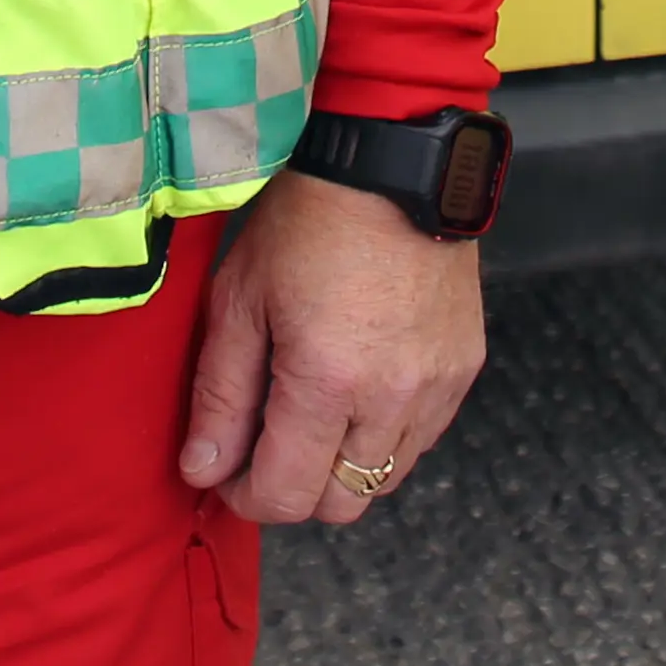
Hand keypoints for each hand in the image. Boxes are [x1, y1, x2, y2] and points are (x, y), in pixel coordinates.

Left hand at [175, 170, 484, 526]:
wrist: (390, 160)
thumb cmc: (307, 218)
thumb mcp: (239, 298)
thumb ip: (219, 394)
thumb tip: (203, 470)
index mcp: (327, 380)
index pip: (287, 496)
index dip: (246, 497)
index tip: (226, 472)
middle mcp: (392, 396)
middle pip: (341, 504)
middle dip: (296, 489)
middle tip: (267, 444)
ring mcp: (437, 386)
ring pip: (386, 478)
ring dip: (342, 465)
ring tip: (313, 410)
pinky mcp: (463, 368)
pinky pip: (421, 437)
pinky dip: (385, 433)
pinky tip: (358, 386)